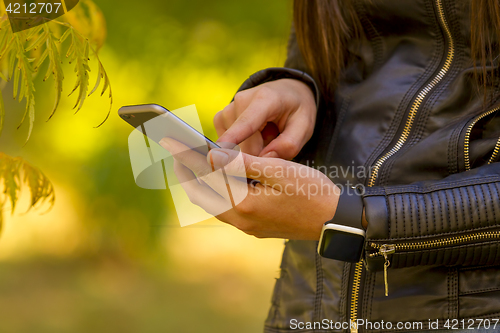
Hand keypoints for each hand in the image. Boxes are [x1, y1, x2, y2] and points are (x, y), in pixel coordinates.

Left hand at [160, 137, 339, 239]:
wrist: (334, 220)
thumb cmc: (310, 191)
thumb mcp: (278, 170)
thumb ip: (242, 163)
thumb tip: (210, 156)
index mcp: (243, 204)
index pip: (205, 179)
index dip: (186, 159)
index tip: (170, 143)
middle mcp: (240, 220)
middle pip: (202, 196)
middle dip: (187, 175)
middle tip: (178, 154)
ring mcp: (248, 227)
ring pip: (213, 205)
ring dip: (201, 185)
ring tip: (195, 165)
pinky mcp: (256, 228)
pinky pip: (227, 210)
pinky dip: (217, 194)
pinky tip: (222, 181)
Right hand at [214, 78, 315, 159]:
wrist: (287, 91)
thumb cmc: (296, 110)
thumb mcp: (305, 126)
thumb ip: (289, 144)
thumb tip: (262, 160)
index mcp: (265, 99)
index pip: (247, 123)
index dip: (232, 140)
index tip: (217, 155)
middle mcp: (241, 100)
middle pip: (243, 144)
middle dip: (259, 154)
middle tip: (276, 142)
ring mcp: (228, 108)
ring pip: (234, 147)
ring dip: (251, 149)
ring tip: (267, 135)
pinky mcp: (220, 118)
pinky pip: (228, 144)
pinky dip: (242, 146)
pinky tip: (255, 136)